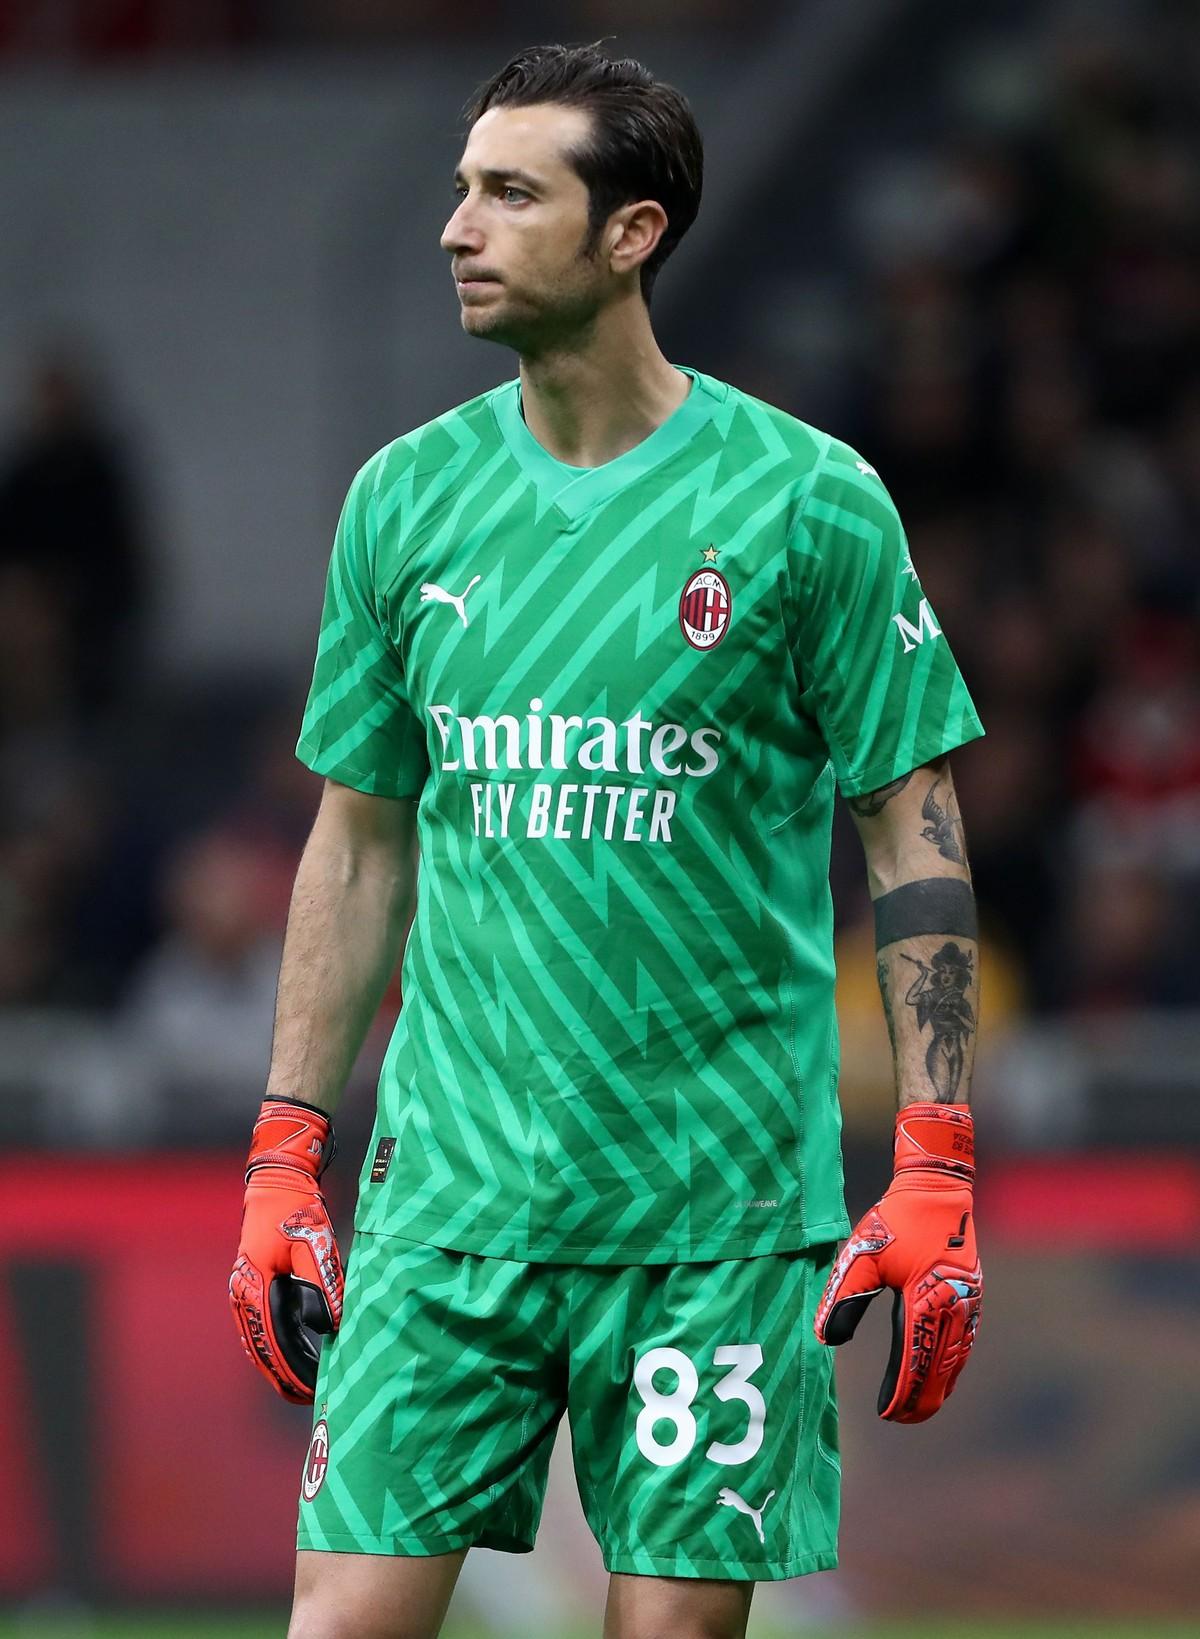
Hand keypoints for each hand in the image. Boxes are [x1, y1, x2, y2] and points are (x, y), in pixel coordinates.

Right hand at [229, 1097, 344, 1403]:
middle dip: (282, 1376)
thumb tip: (332, 1325)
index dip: (290, 1370)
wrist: (277, 1183)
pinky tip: (296, 1355)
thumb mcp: (315, 1246)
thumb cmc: (297, 1211)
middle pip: (260, 1348)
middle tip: (308, 1399)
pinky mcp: (253, 1283)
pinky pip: (262, 1324)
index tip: (309, 1390)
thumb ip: (323, 1285)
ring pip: (259, 1339)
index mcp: (255, 1286)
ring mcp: (244, 1288)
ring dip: (278, 1364)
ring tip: (303, 1385)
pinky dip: (277, 1344)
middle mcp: (244, 1292)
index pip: (272, 1342)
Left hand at [814, 1103, 980, 1422]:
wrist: (936, 1189)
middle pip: (939, 1368)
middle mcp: (953, 1306)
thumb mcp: (861, 1254)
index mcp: (927, 1300)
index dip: (901, 1391)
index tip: (886, 1413)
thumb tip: (827, 1338)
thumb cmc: (895, 1220)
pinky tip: (938, 1376)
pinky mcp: (970, 1295)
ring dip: (937, 1386)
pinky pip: (963, 1342)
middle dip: (921, 1398)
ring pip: (955, 1358)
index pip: (914, 1360)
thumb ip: (845, 1296)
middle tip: (900, 1420)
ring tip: (917, 1408)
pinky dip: (950, 1365)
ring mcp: (967, 1303)